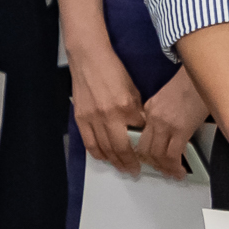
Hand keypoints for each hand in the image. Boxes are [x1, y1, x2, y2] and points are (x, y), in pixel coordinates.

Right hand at [70, 48, 146, 173]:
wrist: (88, 58)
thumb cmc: (112, 69)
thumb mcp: (133, 90)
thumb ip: (137, 111)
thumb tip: (141, 128)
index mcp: (124, 107)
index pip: (137, 135)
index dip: (143, 149)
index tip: (148, 157)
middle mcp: (107, 115)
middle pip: (119, 148)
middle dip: (128, 162)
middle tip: (134, 170)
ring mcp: (91, 117)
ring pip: (103, 149)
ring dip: (113, 161)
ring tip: (120, 167)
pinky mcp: (80, 117)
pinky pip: (88, 142)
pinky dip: (96, 153)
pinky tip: (103, 157)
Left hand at [135, 66, 208, 180]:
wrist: (202, 72)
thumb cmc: (191, 84)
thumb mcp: (168, 99)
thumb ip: (161, 115)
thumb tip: (164, 132)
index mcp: (149, 110)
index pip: (139, 137)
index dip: (142, 152)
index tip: (147, 160)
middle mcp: (153, 117)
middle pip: (144, 148)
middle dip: (151, 164)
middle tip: (159, 171)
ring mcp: (165, 124)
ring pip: (156, 154)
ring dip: (164, 168)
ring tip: (171, 173)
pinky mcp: (181, 129)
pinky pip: (173, 154)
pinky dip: (175, 166)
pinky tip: (180, 171)